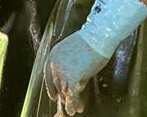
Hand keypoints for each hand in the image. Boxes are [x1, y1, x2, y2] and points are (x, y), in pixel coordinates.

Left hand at [44, 0, 146, 115]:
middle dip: (64, 97)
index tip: (55, 96)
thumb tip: (75, 80)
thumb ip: (70, 65)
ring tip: (74, 111)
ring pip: (65, 91)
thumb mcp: (74, 53)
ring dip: (70, 102)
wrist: (98, 36)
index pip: (49, 76)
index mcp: (53, 55)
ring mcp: (62, 70)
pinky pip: (72, 94)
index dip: (52, 88)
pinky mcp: (72, 76)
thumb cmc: (91, 43)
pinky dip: (74, 103)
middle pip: (58, 85)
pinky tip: (76, 109)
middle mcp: (54, 63)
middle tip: (68, 106)